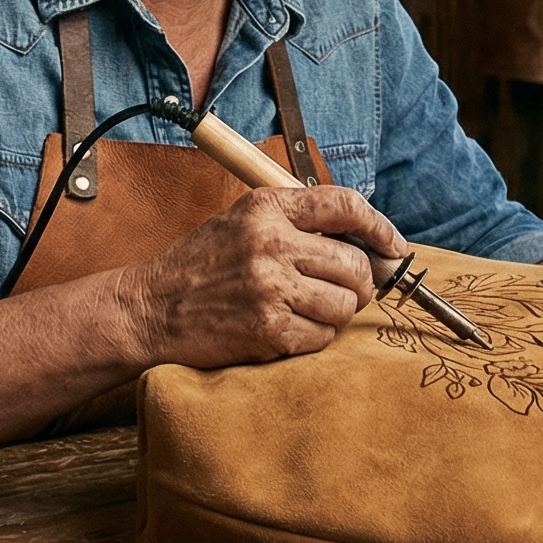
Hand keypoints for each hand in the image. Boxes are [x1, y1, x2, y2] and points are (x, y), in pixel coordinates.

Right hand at [117, 185, 410, 369]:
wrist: (149, 309)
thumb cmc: (198, 267)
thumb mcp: (239, 222)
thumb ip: (293, 222)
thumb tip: (360, 240)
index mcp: (266, 208)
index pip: (344, 204)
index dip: (380, 226)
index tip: (393, 245)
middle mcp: (270, 243)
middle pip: (355, 264)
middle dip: (359, 283)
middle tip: (343, 291)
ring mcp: (270, 288)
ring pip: (345, 305)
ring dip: (336, 314)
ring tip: (307, 311)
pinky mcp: (268, 329)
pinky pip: (322, 337)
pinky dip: (314, 338)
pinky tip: (288, 329)